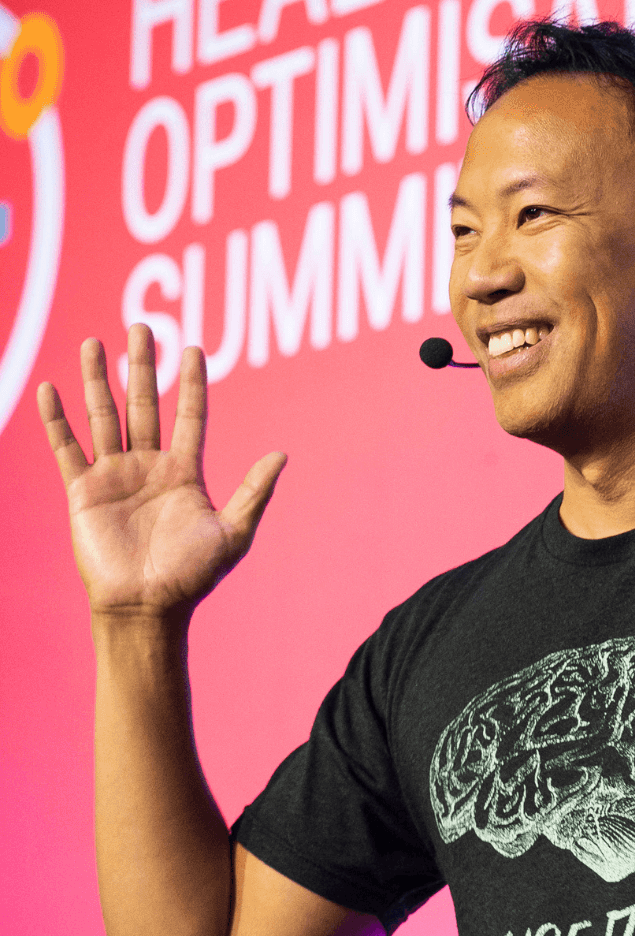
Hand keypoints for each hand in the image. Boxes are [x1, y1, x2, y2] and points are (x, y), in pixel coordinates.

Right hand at [39, 324, 285, 616]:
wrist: (146, 609)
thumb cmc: (192, 578)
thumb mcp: (233, 534)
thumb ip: (254, 492)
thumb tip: (281, 454)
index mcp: (184, 472)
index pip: (188, 415)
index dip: (190, 383)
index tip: (192, 349)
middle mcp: (148, 466)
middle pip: (143, 404)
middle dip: (142, 366)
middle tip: (142, 327)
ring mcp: (114, 475)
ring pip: (103, 416)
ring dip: (98, 379)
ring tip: (94, 342)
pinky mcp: (83, 491)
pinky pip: (67, 448)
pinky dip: (57, 419)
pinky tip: (51, 388)